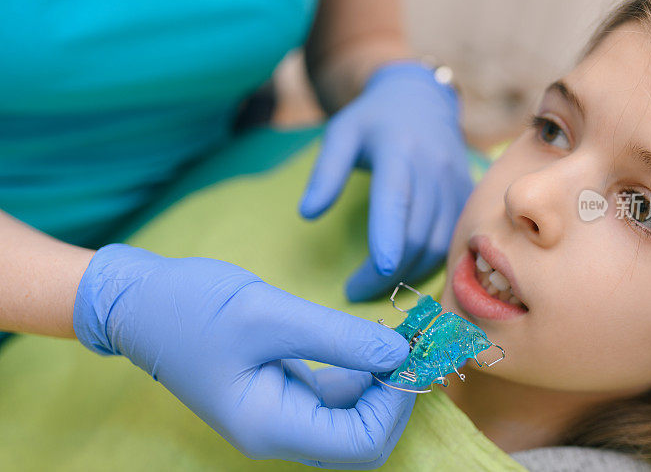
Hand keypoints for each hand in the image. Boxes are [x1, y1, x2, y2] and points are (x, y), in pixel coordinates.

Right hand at [73, 243, 414, 467]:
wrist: (141, 302)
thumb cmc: (192, 306)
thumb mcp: (269, 314)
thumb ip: (339, 338)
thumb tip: (400, 354)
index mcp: (270, 426)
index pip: (361, 444)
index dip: (396, 404)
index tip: (410, 353)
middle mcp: (278, 432)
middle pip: (361, 438)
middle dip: (394, 395)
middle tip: (413, 344)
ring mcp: (280, 414)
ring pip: (352, 418)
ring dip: (381, 382)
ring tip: (399, 337)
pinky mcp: (282, 391)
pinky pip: (335, 396)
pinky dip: (360, 372)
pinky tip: (369, 341)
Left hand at [299, 61, 472, 300]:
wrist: (422, 99)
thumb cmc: (374, 120)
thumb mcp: (341, 133)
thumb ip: (325, 173)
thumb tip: (307, 214)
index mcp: (400, 150)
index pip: (396, 199)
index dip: (389, 236)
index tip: (378, 269)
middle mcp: (435, 168)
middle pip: (417, 233)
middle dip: (388, 272)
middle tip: (355, 291)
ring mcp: (456, 183)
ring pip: (439, 244)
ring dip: (409, 273)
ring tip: (377, 285)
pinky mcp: (467, 195)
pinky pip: (455, 239)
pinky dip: (432, 262)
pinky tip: (408, 272)